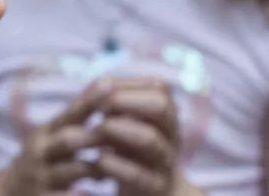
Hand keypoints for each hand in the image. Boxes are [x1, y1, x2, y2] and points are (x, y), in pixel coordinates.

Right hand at [0, 79, 111, 195]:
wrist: (9, 192)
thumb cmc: (43, 159)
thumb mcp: (52, 134)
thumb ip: (77, 116)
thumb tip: (107, 81)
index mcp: (48, 132)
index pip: (70, 113)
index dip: (90, 100)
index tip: (110, 84)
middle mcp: (42, 152)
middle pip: (68, 140)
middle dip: (95, 136)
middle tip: (122, 131)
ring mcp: (42, 178)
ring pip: (71, 171)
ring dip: (96, 169)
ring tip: (121, 167)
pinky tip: (91, 194)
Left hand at [93, 79, 182, 195]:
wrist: (148, 194)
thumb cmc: (129, 151)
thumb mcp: (124, 124)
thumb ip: (114, 105)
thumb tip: (99, 85)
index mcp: (164, 117)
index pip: (157, 88)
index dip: (127, 85)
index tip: (101, 89)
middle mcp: (170, 137)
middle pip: (161, 107)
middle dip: (127, 101)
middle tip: (101, 108)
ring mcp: (165, 163)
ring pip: (150, 140)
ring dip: (118, 129)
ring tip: (98, 128)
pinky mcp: (155, 187)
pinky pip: (139, 175)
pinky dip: (115, 164)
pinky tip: (99, 159)